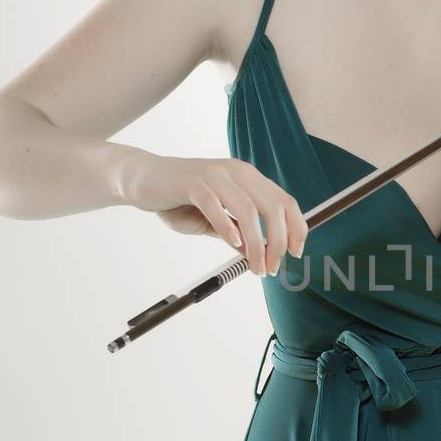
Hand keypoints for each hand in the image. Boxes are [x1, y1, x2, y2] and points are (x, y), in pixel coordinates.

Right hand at [120, 151, 307, 275]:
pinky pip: (216, 205)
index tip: (296, 253)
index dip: (296, 228)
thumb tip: (260, 255)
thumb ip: (238, 233)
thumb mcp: (215, 220)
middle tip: (272, 268)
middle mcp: (237, 172)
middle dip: (278, 242)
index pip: (285, 201)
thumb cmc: (180, 200)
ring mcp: (215, 175)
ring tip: (256, 266)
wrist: (143, 180)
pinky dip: (228, 226)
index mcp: (248, 178)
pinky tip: (233, 243)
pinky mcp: (192, 182)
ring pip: (247, 209)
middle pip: (272, 206)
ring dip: (256, 243)